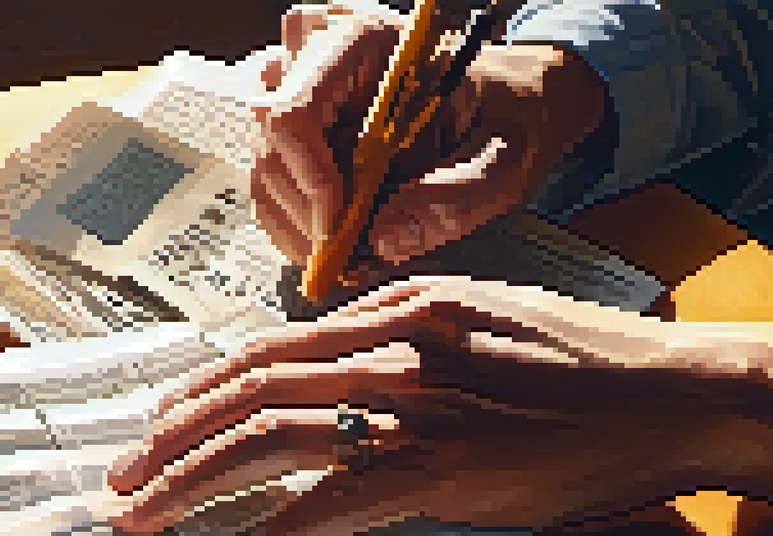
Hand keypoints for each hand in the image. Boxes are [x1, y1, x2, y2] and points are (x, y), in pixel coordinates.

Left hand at [107, 277, 772, 535]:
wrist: (672, 393)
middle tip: (122, 476)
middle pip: (250, 387)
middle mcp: (393, 347)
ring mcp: (415, 407)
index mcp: (399, 308)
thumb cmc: (587, 365)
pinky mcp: (443, 470)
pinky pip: (332, 507)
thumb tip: (335, 369)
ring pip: (270, 437)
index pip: (271, 345)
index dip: (204, 387)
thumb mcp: (485, 319)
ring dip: (194, 481)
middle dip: (172, 436)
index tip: (163, 421)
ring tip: (143, 515)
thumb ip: (405, 337)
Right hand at [253, 2, 612, 268]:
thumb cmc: (507, 116)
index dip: (309, 178)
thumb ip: (457, 195)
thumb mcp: (505, 156)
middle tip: (349, 256)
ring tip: (346, 257)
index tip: (341, 228)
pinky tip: (336, 245)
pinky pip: (272, 186)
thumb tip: (385, 241)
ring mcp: (302, 95)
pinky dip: (296, 228)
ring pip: (264, 170)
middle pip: (270, 146)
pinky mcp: (299, 133)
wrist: (508, 104)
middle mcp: (319, 60)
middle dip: (305, 213)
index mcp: (364, 43)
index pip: (294, 110)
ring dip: (296, 226)